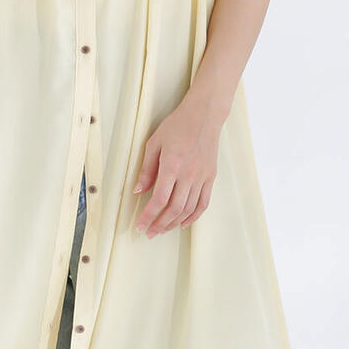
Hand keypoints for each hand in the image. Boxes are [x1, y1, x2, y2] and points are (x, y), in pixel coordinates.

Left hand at [132, 99, 221, 236]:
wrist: (204, 115)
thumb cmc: (177, 125)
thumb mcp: (154, 143)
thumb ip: (147, 169)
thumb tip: (138, 191)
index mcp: (172, 166)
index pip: (159, 199)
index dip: (148, 215)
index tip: (140, 225)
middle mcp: (189, 174)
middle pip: (174, 208)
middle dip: (160, 224)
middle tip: (150, 233)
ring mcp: (202, 177)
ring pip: (189, 208)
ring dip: (175, 223)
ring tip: (163, 230)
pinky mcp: (210, 177)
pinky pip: (203, 202)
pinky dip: (194, 216)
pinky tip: (184, 223)